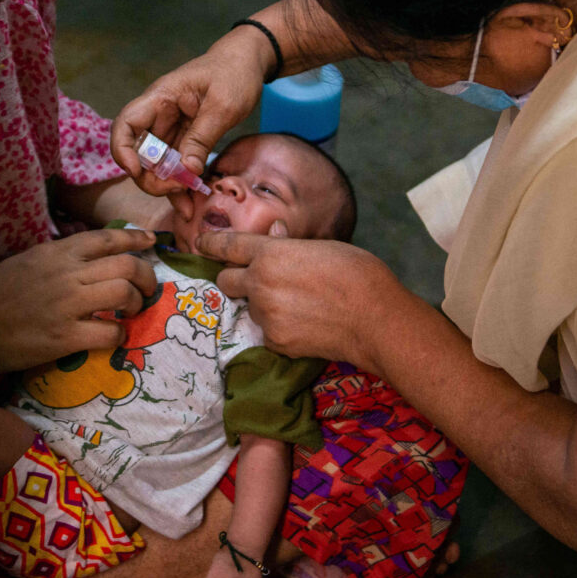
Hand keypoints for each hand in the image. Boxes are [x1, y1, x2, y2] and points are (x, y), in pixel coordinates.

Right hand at [0, 228, 159, 370]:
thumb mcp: (29, 259)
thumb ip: (61, 256)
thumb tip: (92, 257)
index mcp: (57, 252)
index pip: (107, 238)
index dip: (136, 239)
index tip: (151, 242)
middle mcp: (67, 273)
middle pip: (126, 265)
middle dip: (146, 277)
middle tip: (146, 289)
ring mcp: (68, 305)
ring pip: (124, 293)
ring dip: (136, 304)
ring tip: (130, 312)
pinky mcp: (66, 336)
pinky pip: (109, 332)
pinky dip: (119, 334)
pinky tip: (113, 336)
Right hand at [110, 29, 270, 192]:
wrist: (248, 61)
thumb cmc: (234, 72)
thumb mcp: (223, 105)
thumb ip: (202, 137)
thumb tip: (185, 171)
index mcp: (160, 98)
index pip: (125, 124)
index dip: (123, 150)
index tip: (136, 171)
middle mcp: (159, 115)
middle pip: (139, 153)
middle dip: (150, 178)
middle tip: (175, 191)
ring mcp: (171, 129)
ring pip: (157, 165)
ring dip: (166, 188)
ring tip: (187, 208)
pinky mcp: (184, 139)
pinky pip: (176, 166)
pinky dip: (182, 184)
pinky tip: (190, 203)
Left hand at [195, 232, 418, 371]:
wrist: (375, 318)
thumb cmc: (357, 273)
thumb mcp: (323, 247)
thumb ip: (290, 245)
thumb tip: (275, 235)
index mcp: (270, 254)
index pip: (228, 246)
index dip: (211, 244)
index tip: (200, 244)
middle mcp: (259, 284)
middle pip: (225, 281)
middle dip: (234, 279)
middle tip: (256, 281)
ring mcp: (265, 316)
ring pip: (251, 309)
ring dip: (264, 306)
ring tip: (300, 306)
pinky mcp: (275, 342)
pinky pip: (268, 332)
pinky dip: (280, 329)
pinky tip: (306, 325)